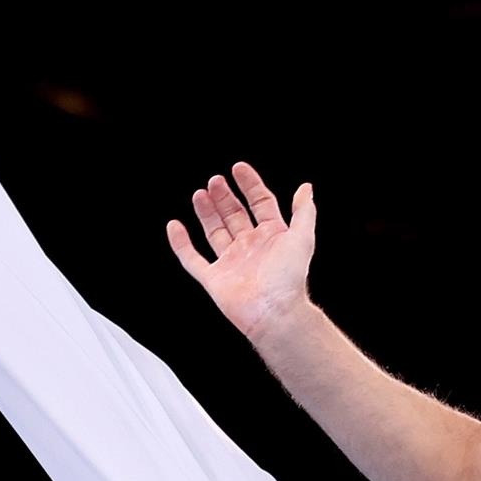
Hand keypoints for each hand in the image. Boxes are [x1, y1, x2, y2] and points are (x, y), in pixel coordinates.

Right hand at [166, 160, 316, 340]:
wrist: (274, 311)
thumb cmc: (289, 279)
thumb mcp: (302, 238)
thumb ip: (303, 211)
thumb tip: (306, 188)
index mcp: (272, 236)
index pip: (260, 203)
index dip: (250, 185)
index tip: (238, 168)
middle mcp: (250, 247)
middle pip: (234, 215)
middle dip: (224, 196)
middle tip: (215, 180)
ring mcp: (231, 262)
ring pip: (214, 231)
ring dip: (206, 212)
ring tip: (200, 194)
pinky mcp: (214, 279)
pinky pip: (193, 259)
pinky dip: (181, 244)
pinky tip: (175, 226)